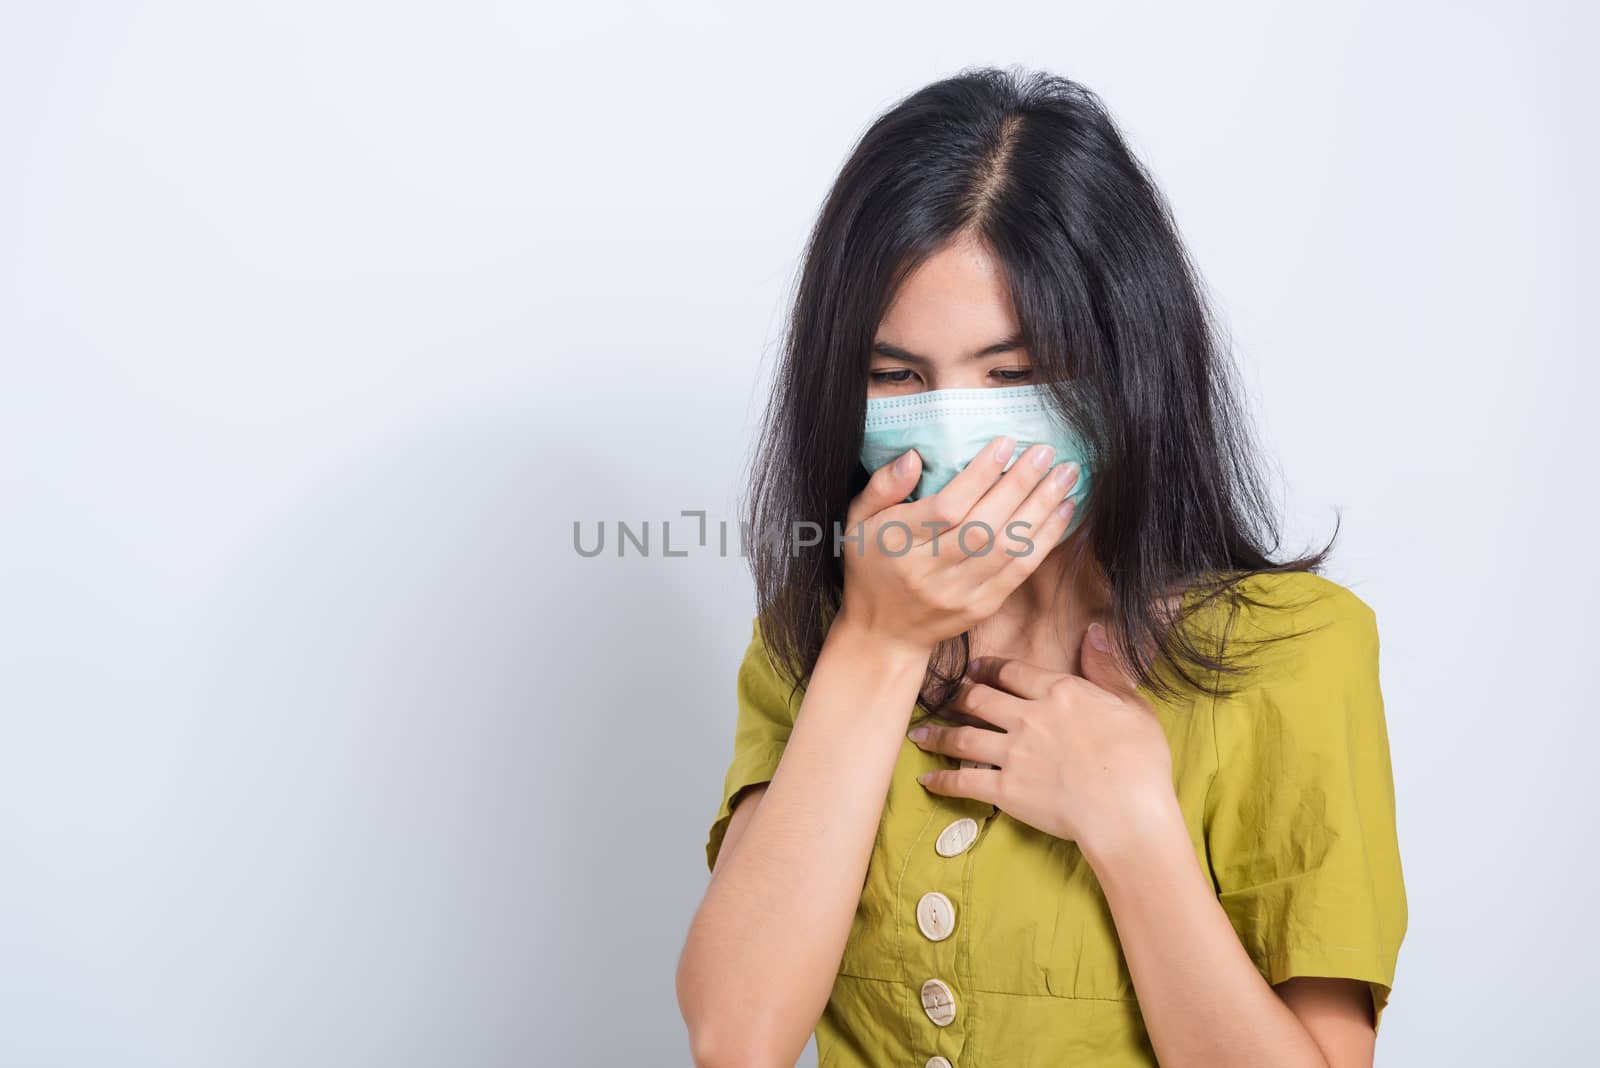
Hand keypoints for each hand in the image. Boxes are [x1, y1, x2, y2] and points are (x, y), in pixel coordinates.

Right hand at [834, 438, 1081, 652]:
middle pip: (984, 526)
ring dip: (1042, 509)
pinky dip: (1045, 539)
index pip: (947, 508)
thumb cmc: (872, 566)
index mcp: (897, 543)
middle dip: (1021, 485)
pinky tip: (1063, 511)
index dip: (980, 476)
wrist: (883, 632)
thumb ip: (882, 486)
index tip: (1006, 444)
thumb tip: (914, 456)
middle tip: (1048, 452)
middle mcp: (930, 571)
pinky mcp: (982, 607)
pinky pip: (1020, 571)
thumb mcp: (857, 521)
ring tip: (1065, 475)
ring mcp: (959, 592)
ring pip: (1008, 547)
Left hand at [908, 621, 1177, 862]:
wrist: (1127, 811)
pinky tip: (927, 779)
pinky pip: (964, 781)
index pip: (1012, 672)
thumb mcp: (1131, 705)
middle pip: (979, 699)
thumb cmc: (1140, 761)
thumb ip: (1106, 669)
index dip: (989, 668)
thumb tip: (1093, 632)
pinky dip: (942, 780)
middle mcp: (1028, 717)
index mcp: (1059, 692)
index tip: (974, 669)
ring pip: (962, 736)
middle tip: (946, 696)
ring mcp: (1013, 754)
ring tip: (920, 734)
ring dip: (937, 734)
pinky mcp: (1005, 790)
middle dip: (959, 695)